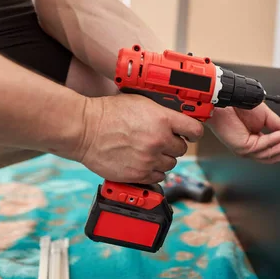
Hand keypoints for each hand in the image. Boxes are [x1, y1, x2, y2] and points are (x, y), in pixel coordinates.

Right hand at [74, 94, 203, 182]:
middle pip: (182, 149)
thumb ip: (162, 112)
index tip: (190, 134)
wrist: (85, 129)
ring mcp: (149, 159)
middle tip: (162, 140)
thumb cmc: (107, 113)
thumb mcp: (140, 102)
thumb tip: (177, 119)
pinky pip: (158, 177)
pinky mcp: (139, 174)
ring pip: (171, 164)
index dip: (193, 133)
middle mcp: (159, 140)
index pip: (194, 131)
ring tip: (149, 151)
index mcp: (162, 120)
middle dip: (174, 145)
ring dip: (164, 159)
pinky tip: (144, 162)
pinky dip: (154, 171)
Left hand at [208, 104, 279, 163]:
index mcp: (254, 142)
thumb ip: (279, 125)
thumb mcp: (265, 116)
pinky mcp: (243, 148)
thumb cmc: (238, 106)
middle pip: (273, 155)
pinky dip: (278, 138)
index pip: (274, 150)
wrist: (226, 100)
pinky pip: (265, 145)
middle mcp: (250, 149)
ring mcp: (245, 150)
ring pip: (270, 152)